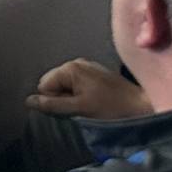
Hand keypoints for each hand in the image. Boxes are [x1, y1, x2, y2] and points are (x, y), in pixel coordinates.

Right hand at [28, 58, 148, 122]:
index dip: (55, 101)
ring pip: (66, 85)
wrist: (143, 107)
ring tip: (92, 106)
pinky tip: (97, 101)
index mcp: (70, 68)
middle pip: (54, 84)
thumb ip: (52, 105)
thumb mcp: (79, 109)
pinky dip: (83, 94)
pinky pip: (78, 84)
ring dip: (74, 97)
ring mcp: (88, 66)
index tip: (74, 108)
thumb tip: (29, 101)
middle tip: (83, 108)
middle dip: (63, 98)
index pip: (44, 86)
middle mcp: (77, 62)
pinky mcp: (97, 73)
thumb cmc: (112, 108)